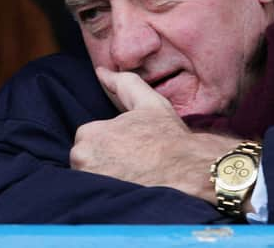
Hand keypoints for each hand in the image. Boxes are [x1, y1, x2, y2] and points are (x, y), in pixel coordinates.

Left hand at [70, 67, 238, 203]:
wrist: (191, 170)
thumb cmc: (169, 138)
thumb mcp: (147, 103)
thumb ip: (122, 84)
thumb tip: (102, 71)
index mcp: (87, 133)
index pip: (90, 142)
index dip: (113, 147)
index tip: (133, 151)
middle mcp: (81, 157)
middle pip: (87, 162)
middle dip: (106, 163)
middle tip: (135, 165)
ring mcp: (88, 181)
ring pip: (92, 180)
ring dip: (108, 179)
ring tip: (135, 178)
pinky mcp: (99, 202)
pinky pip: (98, 200)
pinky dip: (110, 196)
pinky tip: (131, 191)